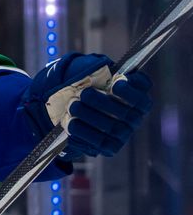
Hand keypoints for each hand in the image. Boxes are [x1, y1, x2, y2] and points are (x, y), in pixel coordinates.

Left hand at [22, 53, 152, 159]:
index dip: (131, 90)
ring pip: (113, 127)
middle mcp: (134, 116)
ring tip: (73, 106)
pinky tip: (71, 122)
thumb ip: (96, 69)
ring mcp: (123, 133)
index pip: (142, 93)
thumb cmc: (88, 89)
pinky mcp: (111, 147)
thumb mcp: (92, 75)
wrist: (74, 111)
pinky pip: (101, 143)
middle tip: (84, 94)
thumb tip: (92, 68)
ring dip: (90, 116)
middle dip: (102, 102)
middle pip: (125, 112)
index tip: (116, 83)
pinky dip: (84, 132)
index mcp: (135, 97)